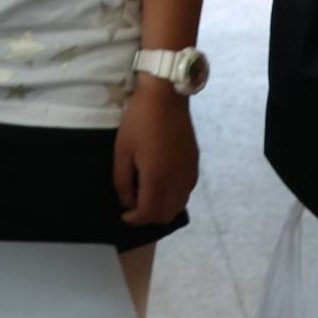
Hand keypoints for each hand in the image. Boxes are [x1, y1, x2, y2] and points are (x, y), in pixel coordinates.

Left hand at [114, 77, 199, 226]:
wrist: (166, 98)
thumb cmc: (139, 122)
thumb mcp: (122, 150)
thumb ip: (123, 180)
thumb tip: (127, 201)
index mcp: (158, 178)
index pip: (149, 213)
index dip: (134, 219)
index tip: (124, 215)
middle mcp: (178, 181)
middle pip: (166, 215)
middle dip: (148, 217)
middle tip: (133, 206)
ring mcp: (189, 173)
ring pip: (179, 206)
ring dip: (162, 208)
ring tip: (146, 196)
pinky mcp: (195, 165)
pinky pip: (186, 192)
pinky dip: (173, 197)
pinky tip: (161, 184)